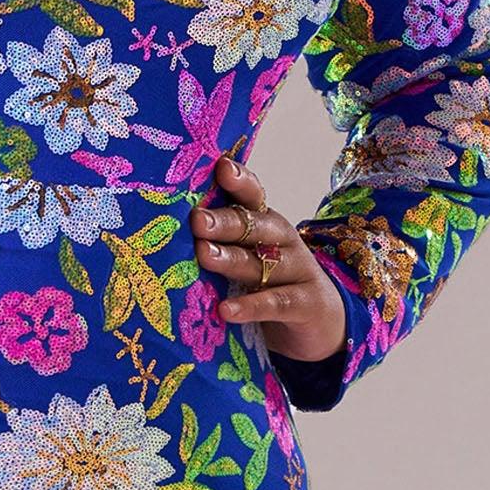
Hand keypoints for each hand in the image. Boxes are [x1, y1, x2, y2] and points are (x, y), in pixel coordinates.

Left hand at [190, 154, 346, 366]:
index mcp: (265, 223)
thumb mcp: (249, 258)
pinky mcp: (306, 303)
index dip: (238, 181)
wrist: (323, 322)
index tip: (221, 167)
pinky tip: (227, 310)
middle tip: (197, 220)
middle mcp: (282, 241)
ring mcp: (297, 271)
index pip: (252, 196)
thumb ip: (218, 243)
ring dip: (231, 259)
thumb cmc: (271, 284)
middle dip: (225, 222)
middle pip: (254, 226)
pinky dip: (251, 306)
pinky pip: (276, 303)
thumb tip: (166, 229)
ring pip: (261, 262)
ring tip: (205, 255)